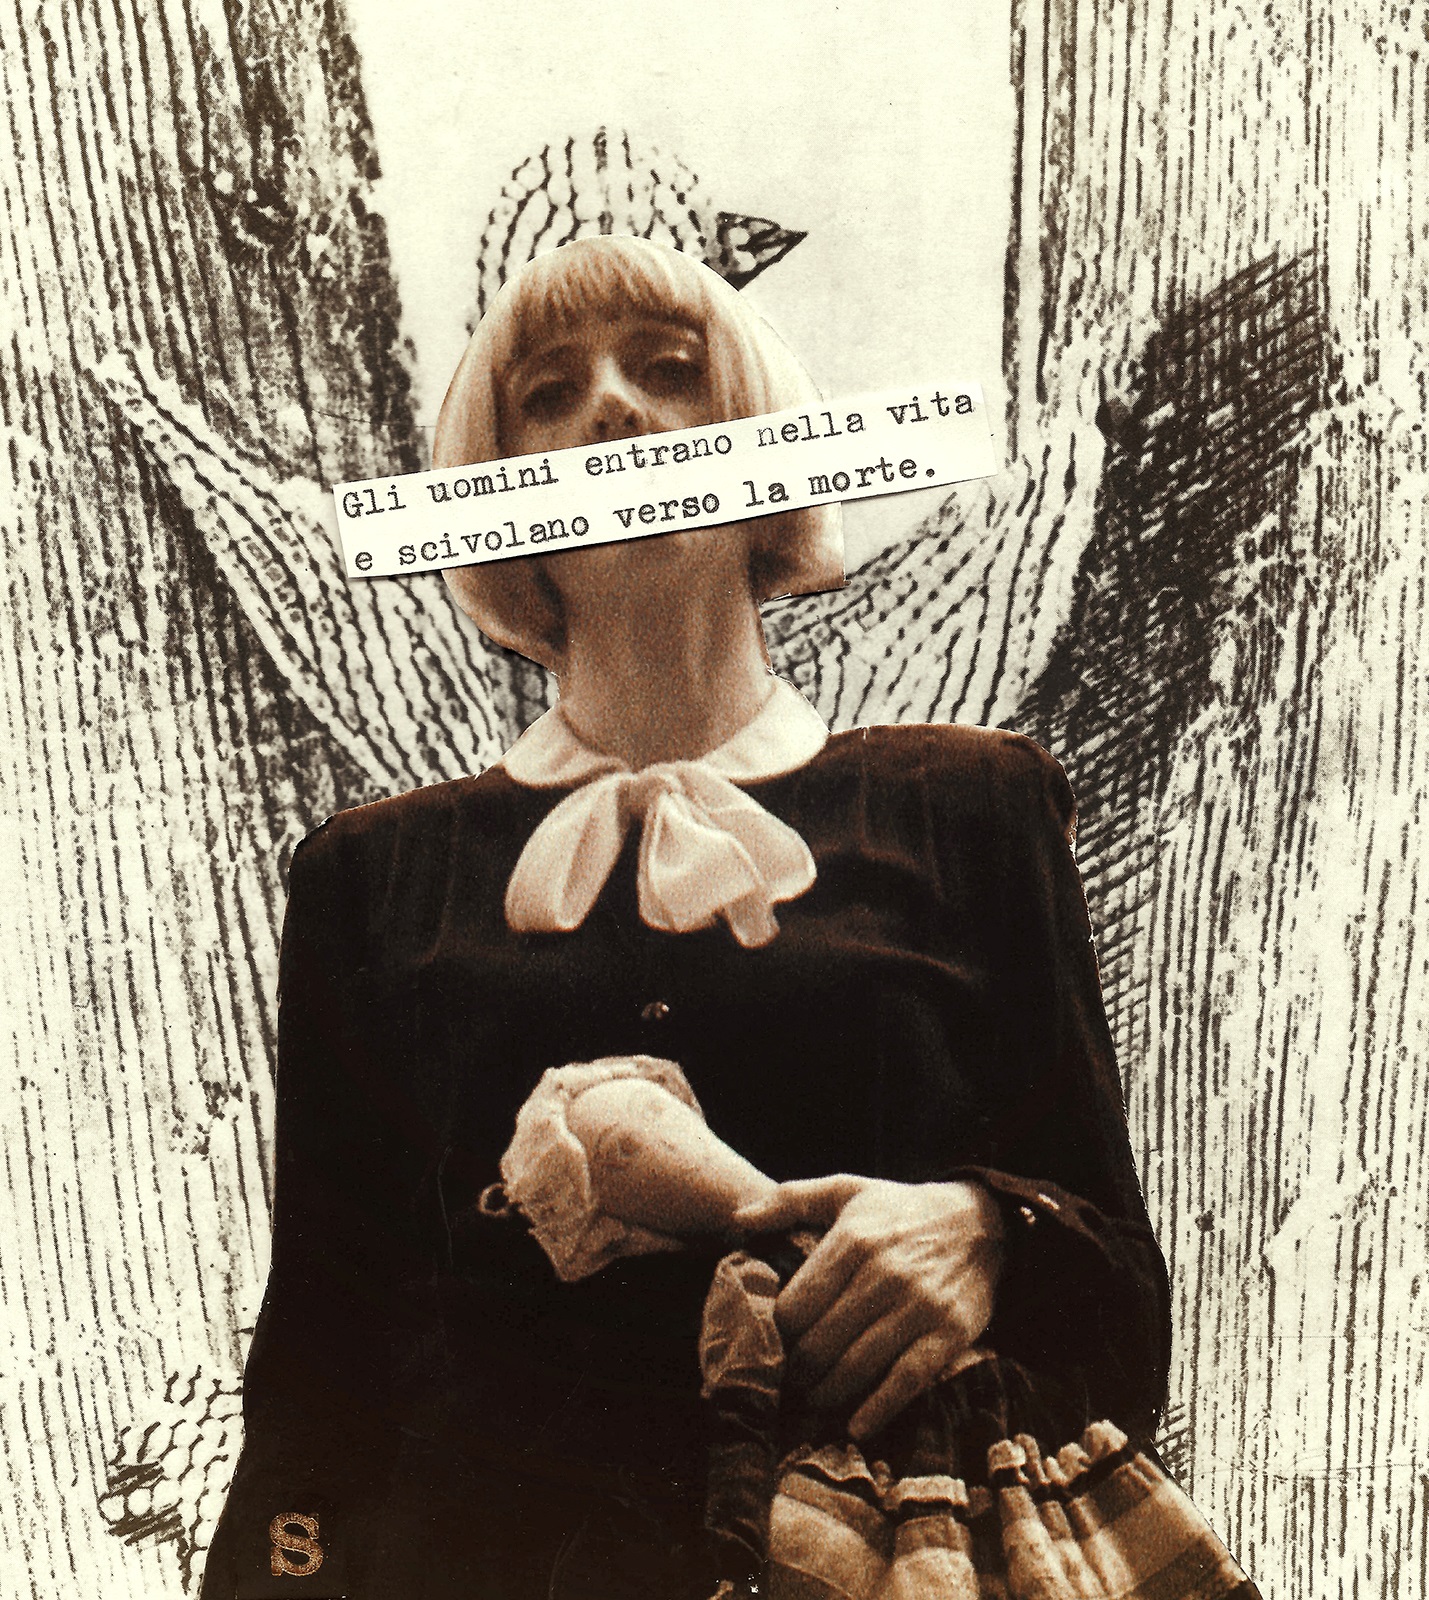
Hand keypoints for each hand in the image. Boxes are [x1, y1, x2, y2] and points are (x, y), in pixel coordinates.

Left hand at [732, 1175, 1003, 1439]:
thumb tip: (740, 1219)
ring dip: (826, 1394)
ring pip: (857, 1366)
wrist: (981, 1223)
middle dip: (796, 1371)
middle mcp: (884, 1273)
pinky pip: (907, 1380)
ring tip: (811, 1402)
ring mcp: (919, 1306)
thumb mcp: (845, 1190)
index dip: (775, 1334)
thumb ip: (789, 1200)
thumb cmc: (899, 1210)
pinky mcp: (949, 1333)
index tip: (767, 1347)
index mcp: (853, 1239)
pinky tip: (855, 1426)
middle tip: (785, 1383)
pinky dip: (879, 1409)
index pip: (797, 1305)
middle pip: (821, 1342)